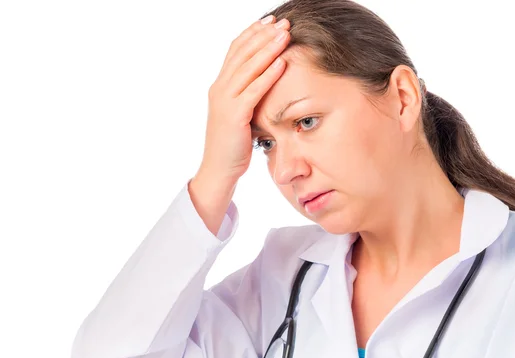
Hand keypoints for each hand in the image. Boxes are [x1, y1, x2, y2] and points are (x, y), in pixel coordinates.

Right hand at [199, 15, 290, 181]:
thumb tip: (263, 81)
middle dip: (263, 35)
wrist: (218, 169)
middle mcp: (219, 89)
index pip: (235, 51)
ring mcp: (225, 101)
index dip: (252, 34)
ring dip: (268, 49)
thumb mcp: (238, 114)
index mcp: (220, 86)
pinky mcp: (234, 115)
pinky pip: (254, 90)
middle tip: (282, 22)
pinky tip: (282, 63)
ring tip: (285, 34)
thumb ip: (246, 95)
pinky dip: (268, 75)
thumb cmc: (232, 145)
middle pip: (242, 53)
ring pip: (248, 67)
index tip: (270, 21)